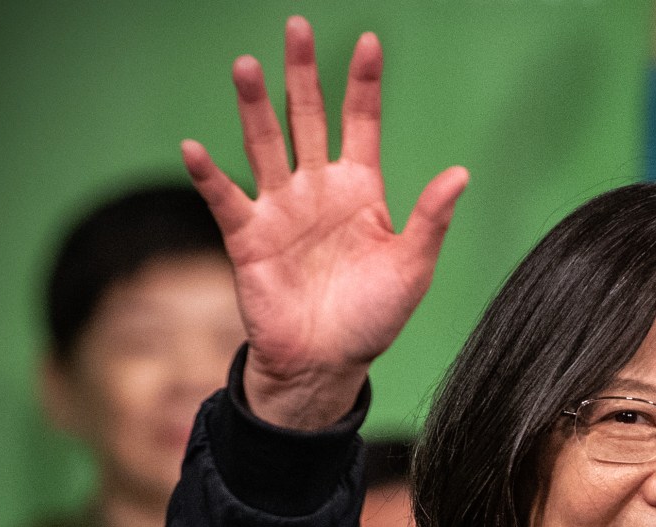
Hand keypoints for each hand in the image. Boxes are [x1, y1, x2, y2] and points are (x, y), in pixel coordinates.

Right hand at [183, 16, 468, 428]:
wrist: (327, 364)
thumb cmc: (371, 318)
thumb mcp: (412, 268)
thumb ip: (431, 219)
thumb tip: (460, 172)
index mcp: (360, 191)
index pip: (362, 124)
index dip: (364, 85)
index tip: (369, 42)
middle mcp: (318, 190)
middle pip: (308, 118)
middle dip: (302, 75)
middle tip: (296, 27)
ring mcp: (280, 210)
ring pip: (265, 145)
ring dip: (254, 107)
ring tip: (247, 65)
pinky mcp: (248, 238)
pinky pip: (225, 199)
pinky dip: (208, 175)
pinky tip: (195, 147)